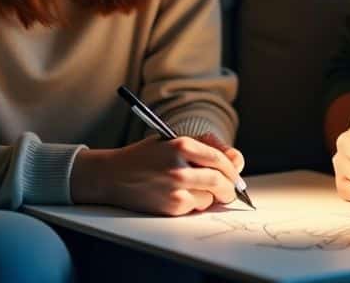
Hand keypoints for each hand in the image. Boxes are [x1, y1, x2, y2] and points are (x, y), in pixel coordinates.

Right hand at [73, 135, 242, 215]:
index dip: (233, 169)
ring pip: (210, 197)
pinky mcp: (171, 205)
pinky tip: (180, 196)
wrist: (112, 175)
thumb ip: (204, 146)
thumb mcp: (171, 141)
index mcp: (182, 144)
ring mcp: (176, 187)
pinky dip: (194, 204)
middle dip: (230, 188)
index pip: (221, 159)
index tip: (235, 174)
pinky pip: (195, 207)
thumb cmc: (145, 157)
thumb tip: (237, 161)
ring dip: (209, 197)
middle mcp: (180, 166)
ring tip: (196, 191)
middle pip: (221, 180)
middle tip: (230, 191)